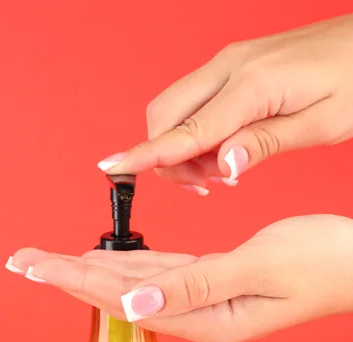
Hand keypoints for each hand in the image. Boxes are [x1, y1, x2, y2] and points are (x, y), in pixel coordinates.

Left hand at [8, 215, 352, 341]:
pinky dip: (131, 266)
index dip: (75, 279)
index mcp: (206, 318)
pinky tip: (109, 263)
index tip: (34, 265)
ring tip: (52, 262)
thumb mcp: (260, 268)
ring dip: (91, 271)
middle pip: (119, 295)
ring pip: (135, 285)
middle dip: (68, 276)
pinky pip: (162, 275)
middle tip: (23, 261)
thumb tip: (136, 305)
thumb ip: (196, 287)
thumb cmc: (324, 263)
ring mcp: (206, 301)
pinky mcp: (215, 282)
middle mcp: (199, 315)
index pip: (124, 299)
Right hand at [97, 15, 352, 193]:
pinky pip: (195, 102)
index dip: (147, 154)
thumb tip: (221, 165)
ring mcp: (229, 63)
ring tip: (220, 172)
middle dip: (167, 158)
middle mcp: (230, 68)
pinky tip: (223, 150)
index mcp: (251, 84)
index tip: (112, 167)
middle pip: (165, 115)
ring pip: (175, 109)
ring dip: (182, 148)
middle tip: (205, 186)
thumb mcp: (320, 124)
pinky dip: (195, 133)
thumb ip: (264, 143)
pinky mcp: (234, 67)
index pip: (185, 130)